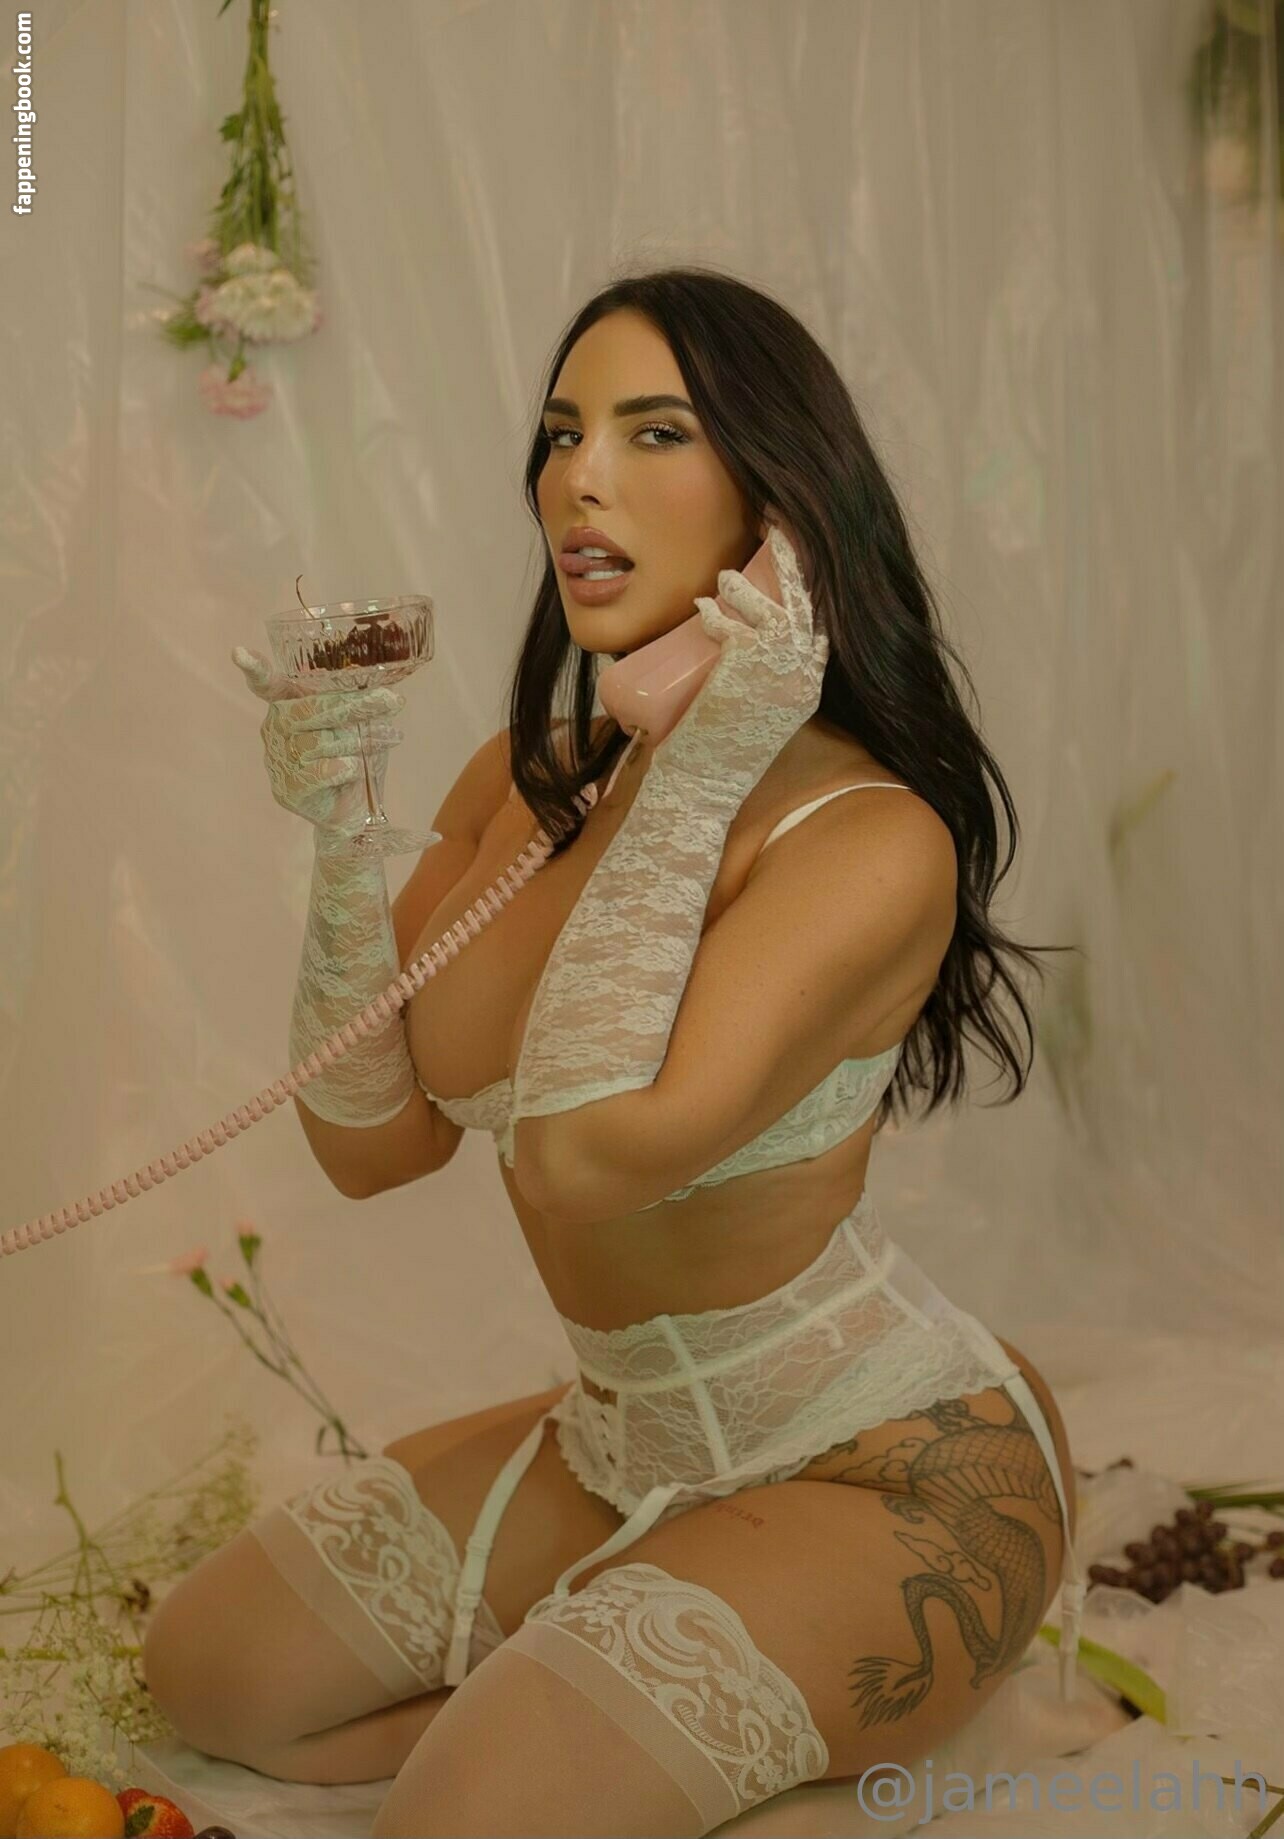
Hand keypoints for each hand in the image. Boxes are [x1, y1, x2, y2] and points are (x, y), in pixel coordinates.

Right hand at [232, 645, 405, 834]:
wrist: (353, 809)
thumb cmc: (354, 756)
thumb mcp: (360, 722)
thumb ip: (360, 702)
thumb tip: (387, 687)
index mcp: (287, 705)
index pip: (267, 684)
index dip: (254, 668)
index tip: (238, 652)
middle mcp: (276, 728)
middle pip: (311, 709)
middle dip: (355, 704)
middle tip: (391, 700)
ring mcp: (278, 759)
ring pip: (320, 741)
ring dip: (361, 739)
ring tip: (389, 737)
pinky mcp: (288, 788)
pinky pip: (322, 771)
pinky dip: (347, 768)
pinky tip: (355, 769)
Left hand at [651, 523, 828, 801]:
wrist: (706, 783)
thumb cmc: (725, 750)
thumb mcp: (761, 709)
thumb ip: (765, 677)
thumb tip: (748, 638)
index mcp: (810, 685)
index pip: (821, 621)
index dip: (811, 582)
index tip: (799, 550)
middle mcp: (803, 676)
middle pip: (806, 601)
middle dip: (793, 559)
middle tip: (778, 524)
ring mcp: (777, 671)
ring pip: (769, 609)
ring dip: (744, 588)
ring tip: (725, 577)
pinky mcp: (746, 669)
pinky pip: (734, 626)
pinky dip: (717, 612)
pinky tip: (704, 606)